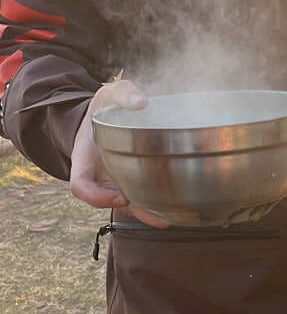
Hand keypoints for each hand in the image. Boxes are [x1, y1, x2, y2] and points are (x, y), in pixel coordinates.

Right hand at [70, 81, 168, 227]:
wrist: (109, 114)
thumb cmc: (107, 105)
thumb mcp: (108, 94)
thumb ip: (122, 93)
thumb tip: (141, 102)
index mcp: (85, 157)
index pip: (81, 185)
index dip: (97, 197)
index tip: (120, 197)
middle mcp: (100, 174)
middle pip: (111, 202)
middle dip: (134, 211)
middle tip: (157, 217)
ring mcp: (116, 179)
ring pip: (130, 204)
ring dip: (148, 213)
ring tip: (170, 219)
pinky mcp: (134, 178)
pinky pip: (143, 194)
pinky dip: (158, 202)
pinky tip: (178, 206)